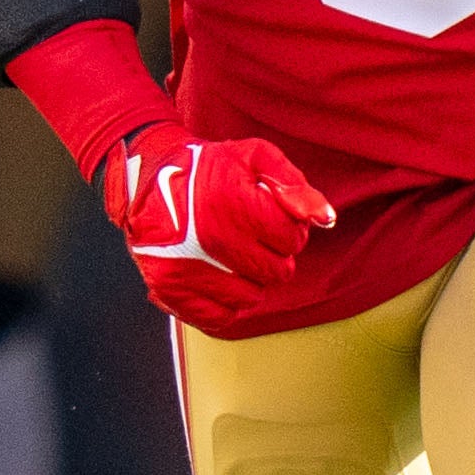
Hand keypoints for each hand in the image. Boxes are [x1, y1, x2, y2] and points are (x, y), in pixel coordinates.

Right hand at [105, 127, 336, 331]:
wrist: (148, 179)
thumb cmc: (209, 169)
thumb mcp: (254, 157)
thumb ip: (294, 185)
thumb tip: (326, 219)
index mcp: (231, 202)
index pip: (291, 239)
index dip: (288, 229)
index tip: (270, 218)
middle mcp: (208, 238)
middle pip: (276, 272)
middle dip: (273, 255)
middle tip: (252, 237)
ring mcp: (186, 267)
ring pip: (252, 297)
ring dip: (250, 279)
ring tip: (233, 253)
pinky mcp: (170, 288)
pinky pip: (221, 316)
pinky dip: (225, 302)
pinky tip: (217, 275)